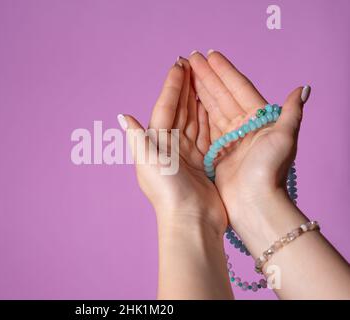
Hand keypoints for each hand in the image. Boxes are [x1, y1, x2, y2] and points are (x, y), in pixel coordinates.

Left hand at [118, 57, 233, 298]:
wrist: (190, 221)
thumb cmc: (167, 191)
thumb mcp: (148, 161)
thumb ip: (138, 137)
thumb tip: (122, 116)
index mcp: (156, 142)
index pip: (165, 107)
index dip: (172, 86)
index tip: (179, 65)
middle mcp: (171, 146)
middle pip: (180, 110)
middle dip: (185, 87)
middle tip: (193, 64)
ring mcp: (188, 154)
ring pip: (195, 119)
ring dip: (199, 98)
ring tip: (205, 77)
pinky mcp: (204, 162)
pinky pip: (208, 133)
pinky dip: (211, 118)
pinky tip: (215, 104)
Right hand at [188, 50, 309, 245]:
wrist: (255, 203)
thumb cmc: (269, 171)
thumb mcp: (285, 138)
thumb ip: (291, 112)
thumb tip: (303, 88)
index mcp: (260, 120)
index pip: (240, 88)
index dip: (225, 71)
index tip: (210, 55)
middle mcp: (244, 127)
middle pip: (223, 95)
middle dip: (207, 76)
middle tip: (191, 58)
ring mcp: (229, 139)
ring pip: (212, 108)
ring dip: (200, 90)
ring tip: (186, 73)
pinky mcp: (216, 152)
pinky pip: (205, 127)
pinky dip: (196, 112)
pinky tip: (187, 101)